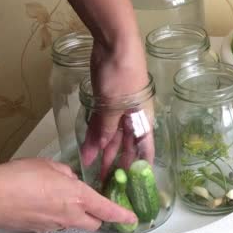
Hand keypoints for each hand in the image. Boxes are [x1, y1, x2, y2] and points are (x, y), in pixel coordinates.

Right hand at [0, 158, 136, 232]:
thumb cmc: (17, 178)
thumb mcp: (50, 165)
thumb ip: (67, 172)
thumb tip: (70, 177)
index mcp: (78, 197)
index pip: (108, 210)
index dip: (122, 215)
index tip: (131, 217)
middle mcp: (69, 215)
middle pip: (95, 222)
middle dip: (100, 216)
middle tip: (101, 206)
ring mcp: (53, 225)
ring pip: (75, 223)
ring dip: (77, 214)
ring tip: (64, 198)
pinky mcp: (39, 229)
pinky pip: (56, 223)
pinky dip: (57, 215)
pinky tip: (47, 202)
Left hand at [80, 39, 155, 180]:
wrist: (116, 46)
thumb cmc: (123, 76)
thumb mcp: (113, 107)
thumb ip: (105, 130)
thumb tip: (99, 151)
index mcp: (143, 121)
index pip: (145, 151)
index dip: (140, 169)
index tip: (133, 186)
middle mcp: (133, 119)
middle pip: (125, 146)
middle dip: (116, 163)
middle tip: (106, 182)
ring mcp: (120, 110)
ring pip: (111, 137)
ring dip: (102, 152)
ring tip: (91, 169)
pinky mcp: (106, 103)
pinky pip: (101, 125)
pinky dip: (95, 136)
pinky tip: (87, 149)